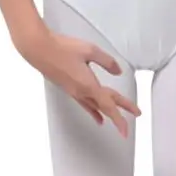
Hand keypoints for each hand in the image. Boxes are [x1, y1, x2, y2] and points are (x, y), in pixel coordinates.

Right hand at [19, 25, 141, 138]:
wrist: (40, 50)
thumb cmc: (63, 48)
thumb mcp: (90, 50)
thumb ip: (107, 61)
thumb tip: (118, 71)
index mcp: (89, 85)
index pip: (109, 105)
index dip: (120, 117)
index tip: (128, 127)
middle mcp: (82, 92)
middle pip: (105, 105)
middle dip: (120, 111)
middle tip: (135, 114)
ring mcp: (74, 92)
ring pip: (96, 106)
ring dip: (109, 111)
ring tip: (119, 118)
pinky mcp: (68, 88)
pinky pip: (85, 105)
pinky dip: (94, 112)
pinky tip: (97, 117)